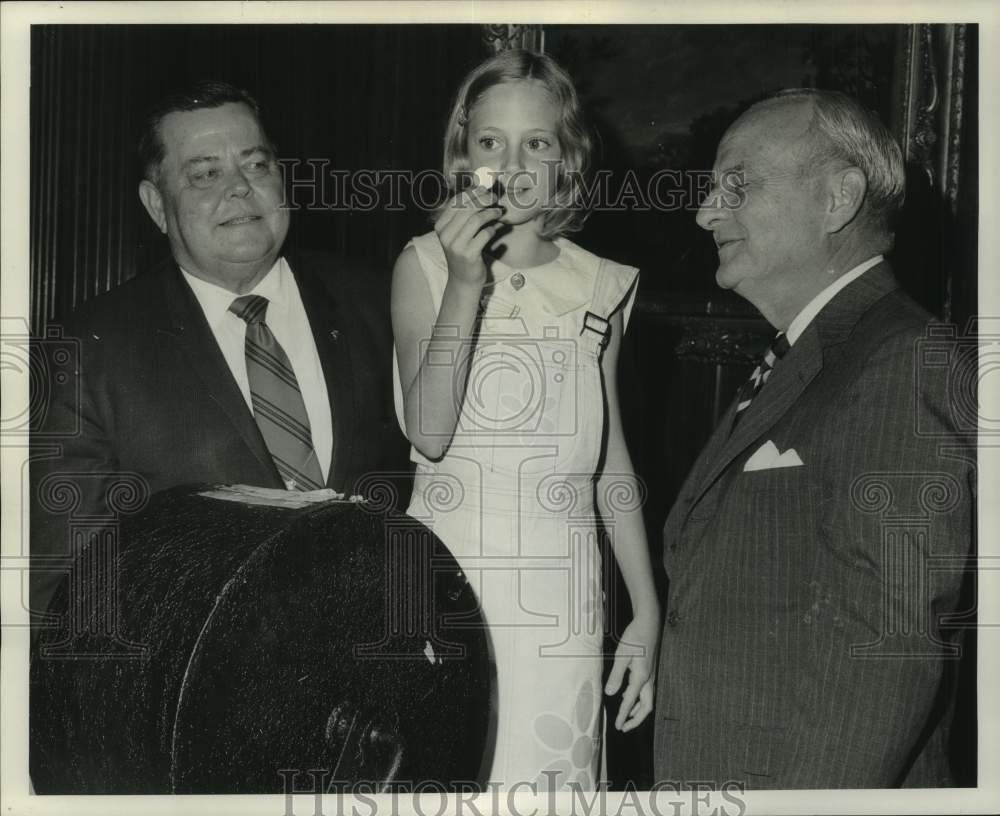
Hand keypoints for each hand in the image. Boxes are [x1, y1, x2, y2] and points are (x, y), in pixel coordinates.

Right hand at [435, 186, 503, 287]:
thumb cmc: (464, 252)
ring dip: (490, 213)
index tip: (484, 189)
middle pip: (466, 208)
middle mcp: (445, 235)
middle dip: (483, 200)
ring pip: (476, 219)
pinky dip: (492, 229)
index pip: (455, 202)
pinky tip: (494, 230)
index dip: (471, 193)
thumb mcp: (458, 233)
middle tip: (494, 198)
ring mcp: (456, 246)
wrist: (463, 279)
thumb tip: (481, 190)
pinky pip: (484, 234)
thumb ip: (464, 215)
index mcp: (440, 227)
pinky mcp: (468, 255)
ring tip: (498, 212)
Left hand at [605, 612, 659, 731]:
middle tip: (624, 727)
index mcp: (641, 677)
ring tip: (627, 716)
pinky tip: (629, 695)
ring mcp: (651, 674)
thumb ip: (616, 676)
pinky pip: (646, 690)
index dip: (624, 716)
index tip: (618, 727)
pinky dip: (638, 698)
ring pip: (648, 699)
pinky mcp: (649, 669)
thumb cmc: (635, 637)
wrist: (649, 622)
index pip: (631, 702)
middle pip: (647, 706)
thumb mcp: (622, 655)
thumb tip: (610, 694)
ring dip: (638, 710)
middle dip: (636, 719)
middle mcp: (649, 679)